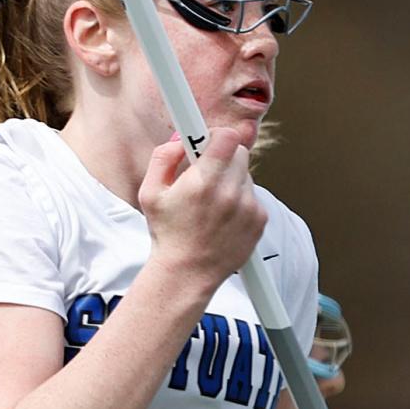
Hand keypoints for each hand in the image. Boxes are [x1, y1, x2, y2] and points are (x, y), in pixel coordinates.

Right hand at [139, 129, 266, 289]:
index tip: (206, 141)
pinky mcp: (260, 219)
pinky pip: (253, 195)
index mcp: (202, 182)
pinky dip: (240, 200)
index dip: (215, 135)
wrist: (188, 273)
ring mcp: (248, 206)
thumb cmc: (168, 234)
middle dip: (222, 157)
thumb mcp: (150, 193)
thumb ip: (163, 158)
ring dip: (231, 179)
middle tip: (205, 172)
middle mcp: (229, 192)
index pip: (226, 137)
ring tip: (211, 202)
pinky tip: (222, 217)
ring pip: (246, 174)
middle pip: (238, 152)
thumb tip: (180, 139)